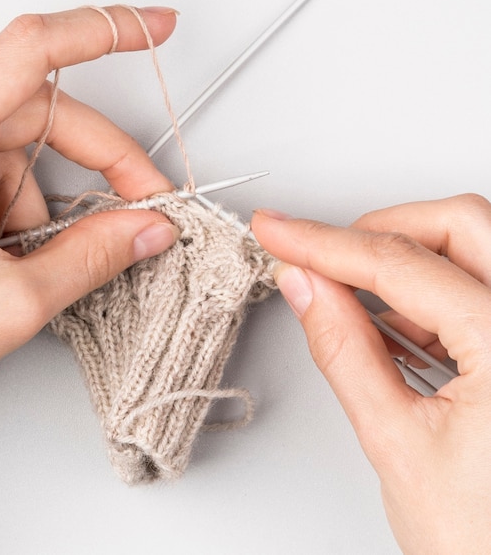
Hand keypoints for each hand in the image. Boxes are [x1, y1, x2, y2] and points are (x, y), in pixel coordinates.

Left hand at [0, 5, 179, 452]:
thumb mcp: (11, 304)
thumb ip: (95, 255)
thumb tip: (147, 227)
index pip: (33, 54)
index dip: (104, 31)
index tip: (154, 27)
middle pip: (37, 115)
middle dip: (96, 163)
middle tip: (139, 204)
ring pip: (10, 154)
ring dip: (35, 207)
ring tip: (13, 267)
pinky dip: (5, 210)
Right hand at [251, 194, 490, 553]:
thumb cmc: (484, 545)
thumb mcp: (395, 442)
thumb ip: (343, 349)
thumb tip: (305, 286)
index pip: (400, 266)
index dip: (323, 244)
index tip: (278, 232)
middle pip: (457, 225)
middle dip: (377, 232)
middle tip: (320, 256)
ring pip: (472, 244)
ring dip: (403, 260)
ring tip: (355, 305)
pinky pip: (480, 283)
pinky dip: (431, 290)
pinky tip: (399, 327)